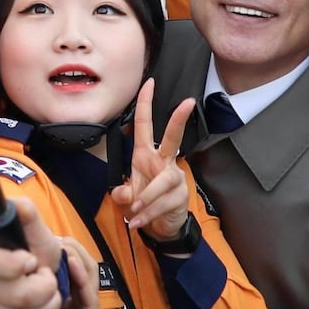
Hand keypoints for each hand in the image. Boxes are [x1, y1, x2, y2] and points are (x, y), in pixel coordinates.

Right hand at [0, 196, 64, 308]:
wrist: (32, 275)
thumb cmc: (34, 249)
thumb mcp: (37, 232)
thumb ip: (29, 216)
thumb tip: (18, 204)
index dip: (12, 264)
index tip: (32, 261)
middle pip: (10, 294)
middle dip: (44, 288)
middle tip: (50, 278)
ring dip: (46, 308)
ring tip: (51, 294)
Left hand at [17, 236, 111, 308]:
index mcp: (57, 300)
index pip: (51, 267)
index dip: (40, 250)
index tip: (23, 236)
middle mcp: (72, 299)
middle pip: (69, 262)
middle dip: (55, 245)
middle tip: (39, 231)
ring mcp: (83, 308)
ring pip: (84, 270)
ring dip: (71, 254)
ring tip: (58, 242)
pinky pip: (89, 294)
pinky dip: (82, 277)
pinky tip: (72, 264)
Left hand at [111, 77, 195, 241]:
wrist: (161, 226)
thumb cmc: (143, 202)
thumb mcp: (126, 197)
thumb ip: (121, 193)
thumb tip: (123, 193)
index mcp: (146, 155)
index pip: (145, 125)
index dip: (146, 104)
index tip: (150, 83)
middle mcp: (163, 162)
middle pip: (173, 137)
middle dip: (178, 120)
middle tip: (188, 102)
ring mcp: (174, 178)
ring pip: (162, 182)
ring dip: (146, 198)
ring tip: (135, 211)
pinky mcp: (179, 196)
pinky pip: (161, 204)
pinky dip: (147, 215)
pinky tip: (137, 222)